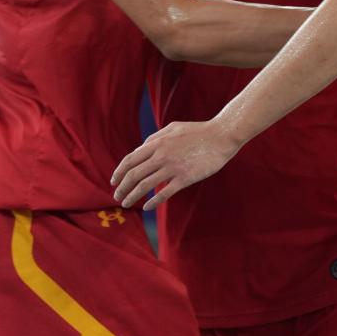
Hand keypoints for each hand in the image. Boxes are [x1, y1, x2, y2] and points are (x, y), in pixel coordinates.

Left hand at [111, 119, 237, 209]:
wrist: (222, 136)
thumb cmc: (198, 131)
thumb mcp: (173, 128)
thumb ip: (155, 137)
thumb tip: (140, 148)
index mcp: (157, 143)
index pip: (130, 160)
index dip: (119, 172)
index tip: (114, 182)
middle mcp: (161, 156)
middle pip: (134, 175)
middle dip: (122, 188)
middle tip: (117, 196)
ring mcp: (173, 167)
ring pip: (145, 186)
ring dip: (132, 196)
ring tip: (126, 204)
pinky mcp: (185, 178)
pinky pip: (164, 193)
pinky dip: (153, 202)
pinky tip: (147, 207)